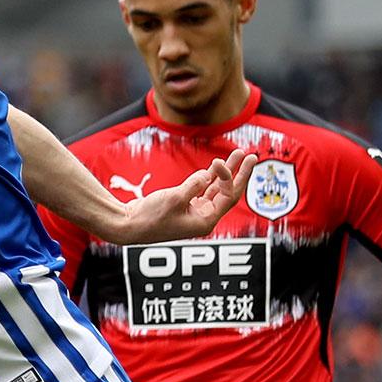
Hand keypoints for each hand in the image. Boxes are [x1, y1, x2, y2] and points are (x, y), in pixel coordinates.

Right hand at [109, 149, 258, 243]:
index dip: (231, 176)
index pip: (228, 196)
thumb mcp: (175, 198)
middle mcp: (203, 218)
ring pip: (215, 189)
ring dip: (224, 173)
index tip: (224, 160)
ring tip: (237, 155)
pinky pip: (203, 190)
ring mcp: (194, 212)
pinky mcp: (184, 207)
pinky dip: (208, 178)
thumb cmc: (150, 217)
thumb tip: (206, 175)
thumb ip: (195, 184)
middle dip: (240, 174)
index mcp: (206, 221)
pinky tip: (215, 166)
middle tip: (252, 156)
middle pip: (228, 193)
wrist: (129, 226)